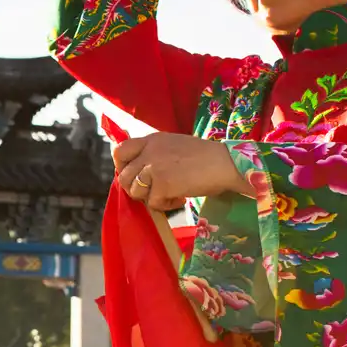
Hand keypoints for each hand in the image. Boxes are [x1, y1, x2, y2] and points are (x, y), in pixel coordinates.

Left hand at [114, 133, 245, 210]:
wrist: (225, 163)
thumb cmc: (205, 157)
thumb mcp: (173, 146)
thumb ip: (155, 154)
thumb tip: (140, 174)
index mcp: (151, 139)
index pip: (120, 151)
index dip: (122, 166)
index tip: (134, 176)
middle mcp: (149, 151)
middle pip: (124, 176)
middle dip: (136, 188)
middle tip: (153, 192)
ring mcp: (153, 167)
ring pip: (135, 191)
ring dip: (150, 198)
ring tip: (169, 195)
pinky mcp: (162, 184)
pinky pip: (153, 203)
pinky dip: (166, 206)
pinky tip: (180, 198)